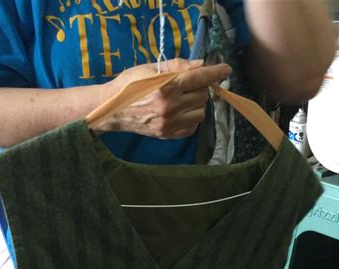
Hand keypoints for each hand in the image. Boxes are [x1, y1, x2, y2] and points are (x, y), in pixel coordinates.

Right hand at [103, 58, 230, 138]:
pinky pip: (192, 127)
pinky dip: (191, 118)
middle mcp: (170, 106)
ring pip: (200, 112)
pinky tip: (180, 111)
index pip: (198, 78)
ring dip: (197, 103)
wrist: (113, 110)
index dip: (215, 73)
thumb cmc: (129, 85)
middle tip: (188, 84)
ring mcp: (169, 123)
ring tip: (183, 98)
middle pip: (202, 95)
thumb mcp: (150, 68)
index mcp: (165, 87)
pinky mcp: (168, 134)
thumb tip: (200, 65)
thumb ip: (177, 66)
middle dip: (200, 87)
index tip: (226, 69)